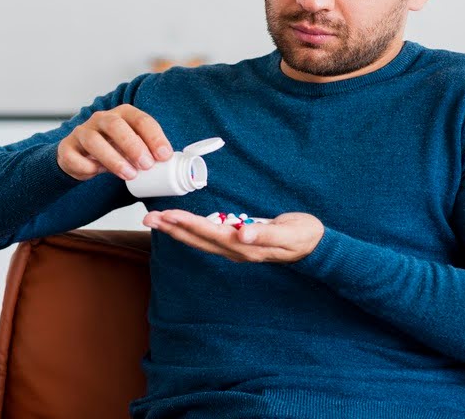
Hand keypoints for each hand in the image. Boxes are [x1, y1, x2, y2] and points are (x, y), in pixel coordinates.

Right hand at [57, 104, 172, 180]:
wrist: (78, 158)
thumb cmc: (113, 151)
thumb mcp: (132, 147)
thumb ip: (148, 152)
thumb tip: (171, 164)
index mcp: (122, 114)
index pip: (140, 119)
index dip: (154, 136)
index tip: (164, 155)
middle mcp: (101, 119)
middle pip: (116, 125)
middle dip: (134, 145)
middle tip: (147, 165)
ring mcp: (82, 132)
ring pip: (94, 140)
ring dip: (114, 158)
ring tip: (129, 175)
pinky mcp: (66, 148)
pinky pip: (75, 157)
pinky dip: (87, 167)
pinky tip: (96, 173)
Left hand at [143, 209, 324, 262]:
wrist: (315, 247)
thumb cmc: (303, 237)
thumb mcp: (288, 234)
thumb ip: (265, 235)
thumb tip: (242, 234)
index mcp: (245, 247)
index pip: (210, 233)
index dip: (188, 224)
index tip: (169, 215)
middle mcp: (235, 250)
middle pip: (197, 239)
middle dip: (173, 229)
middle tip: (149, 218)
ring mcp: (235, 248)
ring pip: (199, 240)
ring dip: (177, 230)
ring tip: (158, 221)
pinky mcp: (237, 243)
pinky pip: (208, 237)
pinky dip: (191, 230)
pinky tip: (181, 225)